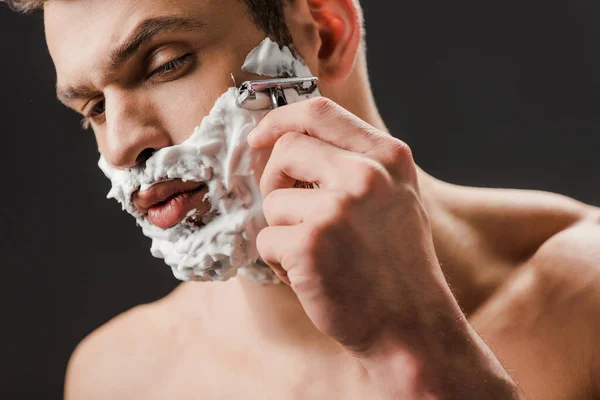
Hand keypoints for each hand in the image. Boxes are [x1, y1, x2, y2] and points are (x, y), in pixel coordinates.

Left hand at [248, 97, 453, 353]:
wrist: (411, 327)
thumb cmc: (396, 265)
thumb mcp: (394, 197)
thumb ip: (354, 163)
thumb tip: (289, 141)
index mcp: (387, 157)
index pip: (318, 111)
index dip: (279, 119)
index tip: (261, 136)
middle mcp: (364, 175)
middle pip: (287, 149)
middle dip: (275, 180)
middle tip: (290, 212)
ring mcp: (337, 208)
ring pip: (273, 200)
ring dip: (283, 230)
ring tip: (317, 254)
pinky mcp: (310, 244)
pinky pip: (267, 239)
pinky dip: (279, 261)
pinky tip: (312, 276)